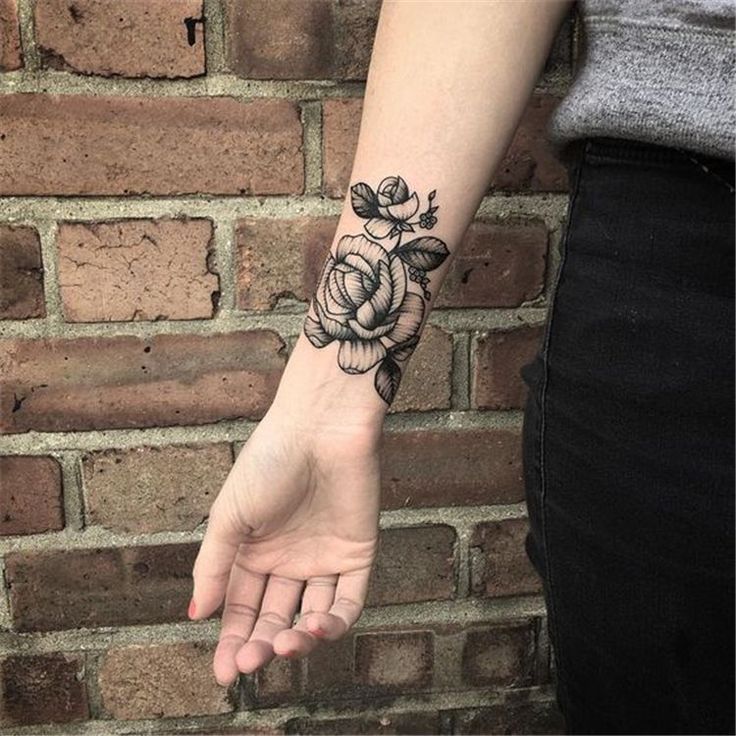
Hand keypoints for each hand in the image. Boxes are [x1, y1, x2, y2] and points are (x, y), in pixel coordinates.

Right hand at [188, 403, 380, 685]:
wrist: (320, 427)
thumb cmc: (270, 462)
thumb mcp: (229, 515)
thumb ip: (215, 566)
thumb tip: (197, 615)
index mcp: (255, 552)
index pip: (242, 608)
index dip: (233, 641)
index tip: (226, 673)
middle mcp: (289, 560)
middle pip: (275, 616)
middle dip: (263, 644)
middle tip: (253, 663)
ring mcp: (324, 558)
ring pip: (312, 615)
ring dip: (298, 638)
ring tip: (286, 644)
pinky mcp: (357, 553)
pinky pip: (348, 599)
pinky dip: (335, 621)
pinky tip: (315, 628)